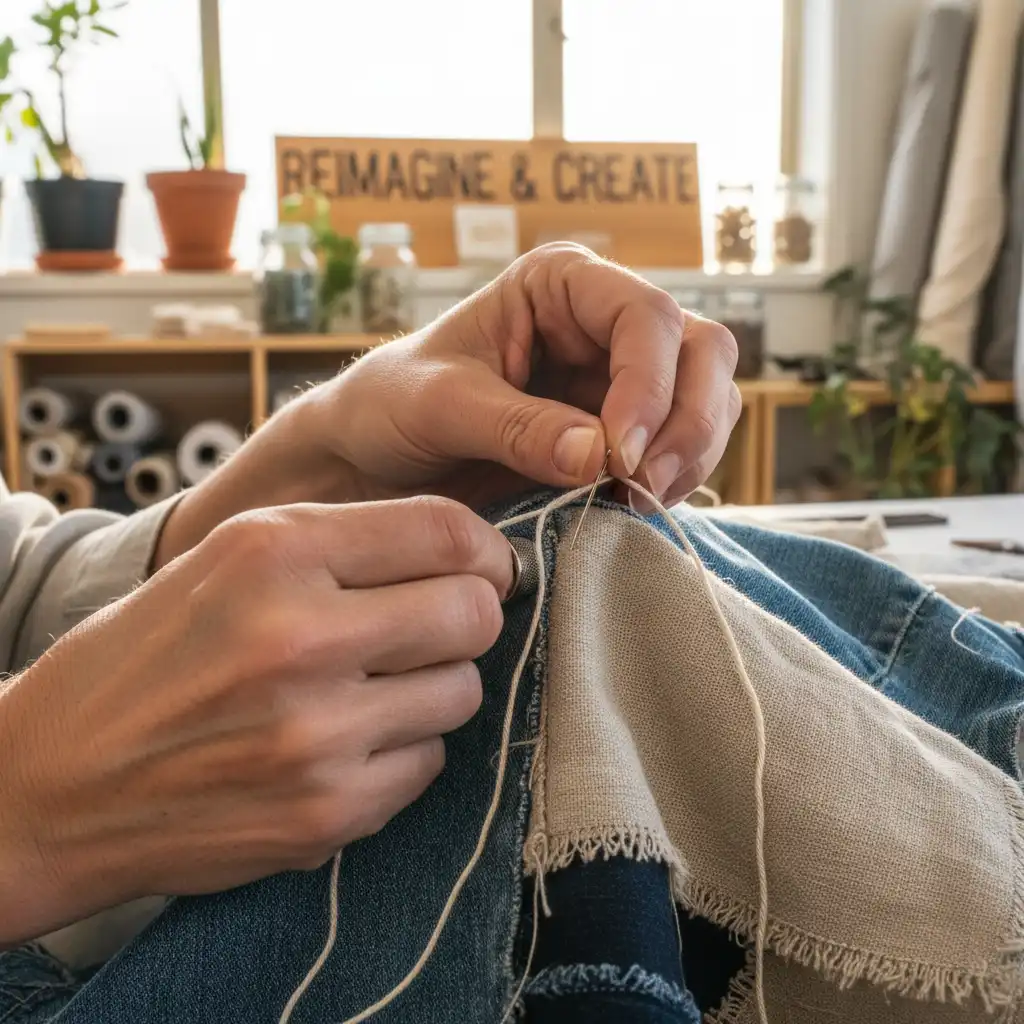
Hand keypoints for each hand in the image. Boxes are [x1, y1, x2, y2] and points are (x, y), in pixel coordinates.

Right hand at [0, 497, 509, 945]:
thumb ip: (347, 542)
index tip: (482, 564)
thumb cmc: (148, 657)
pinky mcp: (327, 813)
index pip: (445, 530)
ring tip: (368, 687)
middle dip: (465, 615)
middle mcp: (297, 638)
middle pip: (474, 613)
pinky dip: (400, 750)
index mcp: (272, 554)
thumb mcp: (228, 559)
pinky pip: (429, 762)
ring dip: (432, 686)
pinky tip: (342, 743)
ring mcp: (316, 736)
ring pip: (462, 691)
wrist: (53, 785)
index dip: (482, 547)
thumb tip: (471, 551)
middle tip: (427, 625)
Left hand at [315, 242, 740, 509]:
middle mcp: (603, 324)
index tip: (619, 454)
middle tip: (646, 483)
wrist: (373, 457)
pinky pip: (683, 449)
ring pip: (708, 401)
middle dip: (688, 421)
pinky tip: (629, 506)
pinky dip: (674, 480)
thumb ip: (517, 426)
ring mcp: (620, 379)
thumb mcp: (440, 407)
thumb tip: (600, 455)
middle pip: (703, 352)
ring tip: (636, 500)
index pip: (645, 317)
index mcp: (561, 285)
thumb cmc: (391, 406)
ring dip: (690, 455)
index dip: (649, 385)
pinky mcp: (622, 433)